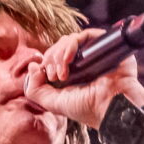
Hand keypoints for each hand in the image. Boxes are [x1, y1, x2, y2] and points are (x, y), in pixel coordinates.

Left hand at [23, 27, 143, 128]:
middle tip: (55, 76)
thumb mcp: (54, 103)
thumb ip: (36, 90)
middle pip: (59, 46)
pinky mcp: (104, 45)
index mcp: (73, 74)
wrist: (111, 106)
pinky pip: (83, 35)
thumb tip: (33, 66)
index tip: (48, 76)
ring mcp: (94, 52)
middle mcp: (83, 62)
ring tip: (62, 72)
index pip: (53, 56)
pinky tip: (68, 60)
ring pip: (69, 39)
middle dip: (51, 59)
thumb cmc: (87, 108)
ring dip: (59, 54)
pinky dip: (71, 45)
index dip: (46, 62)